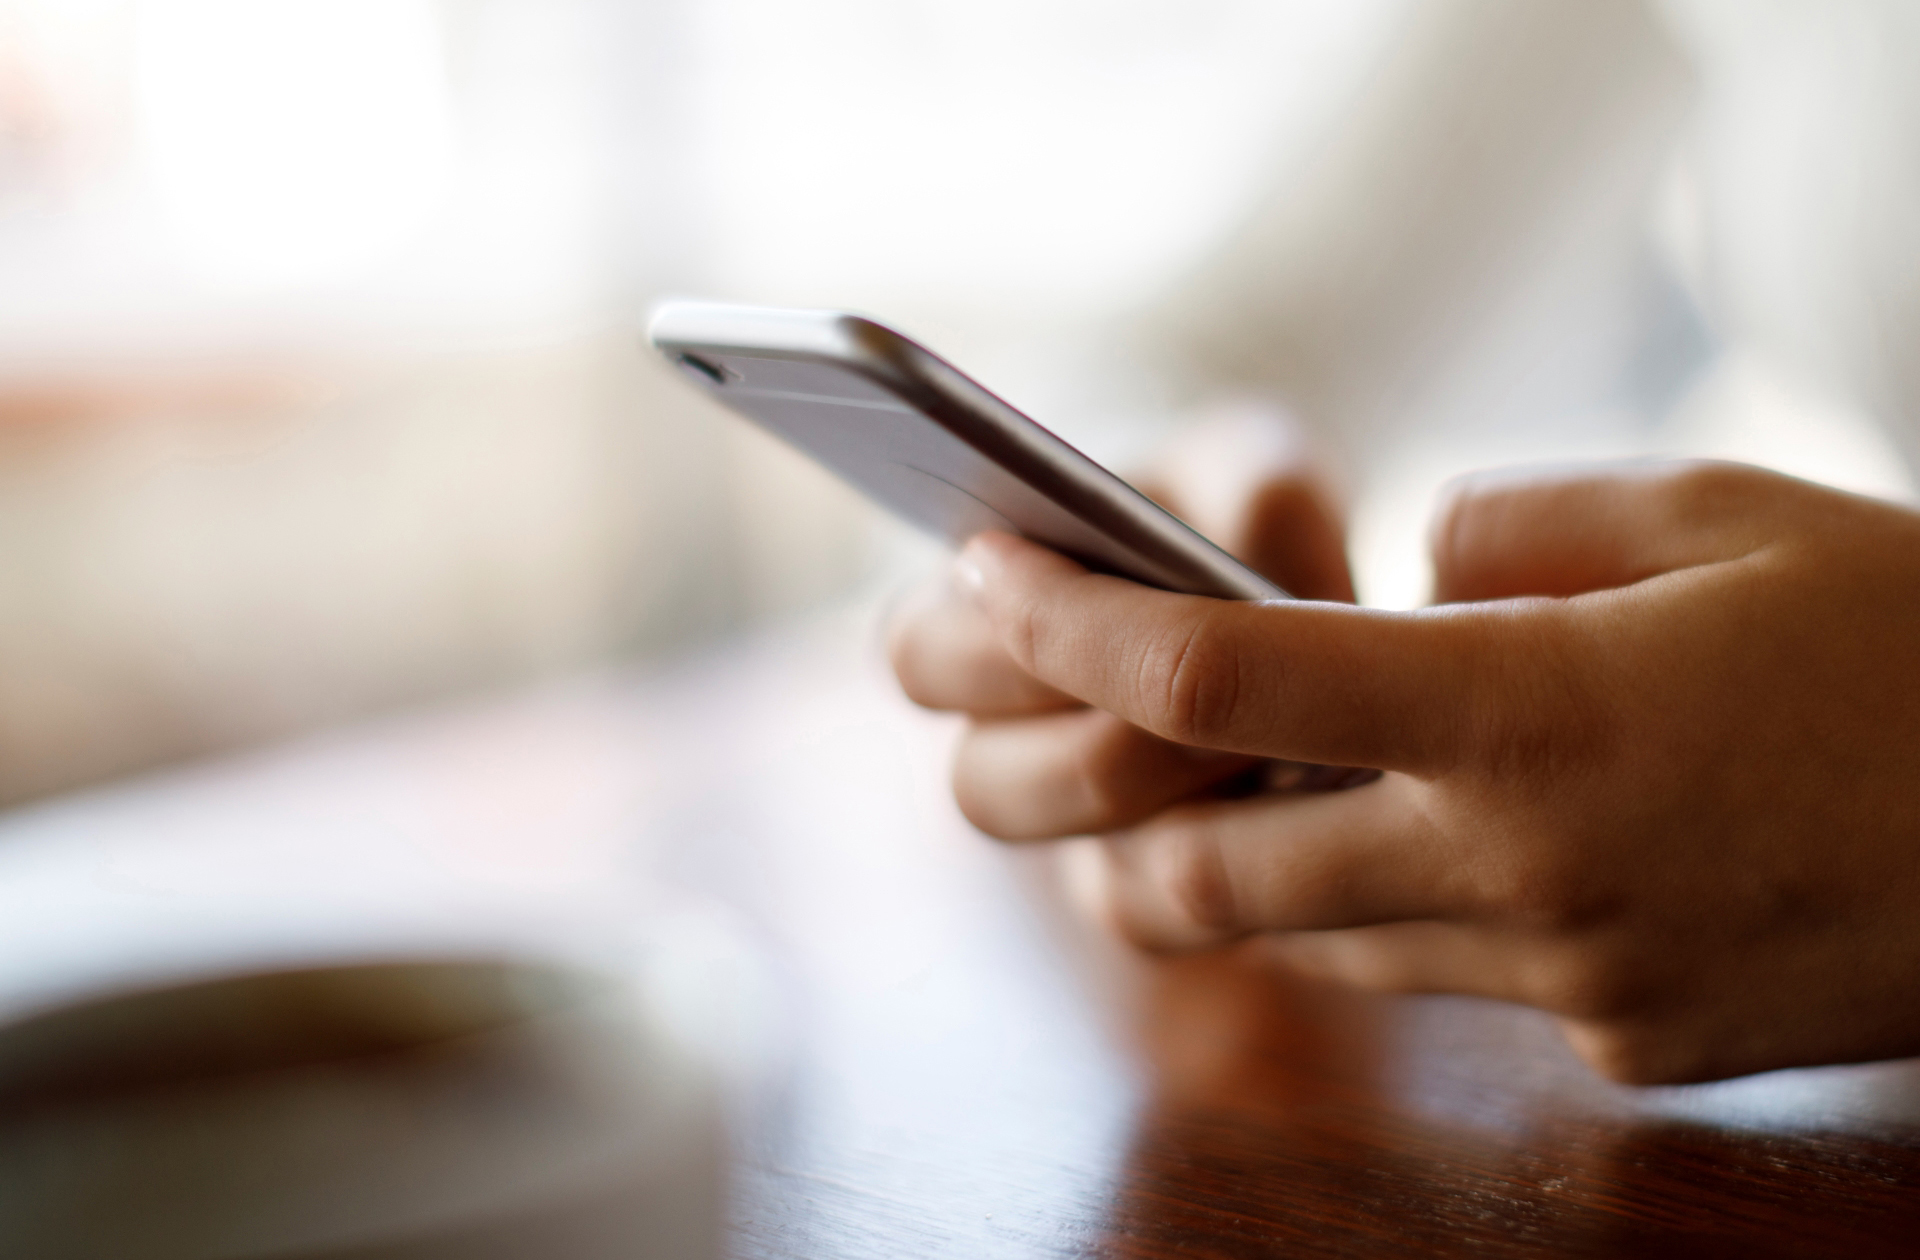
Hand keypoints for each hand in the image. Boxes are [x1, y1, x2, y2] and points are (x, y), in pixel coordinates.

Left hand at [896, 445, 1919, 1083]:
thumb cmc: (1908, 633)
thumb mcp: (1711, 510)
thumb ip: (1508, 531)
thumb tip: (1398, 572)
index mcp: (1523, 708)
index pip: (1215, 679)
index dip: (1072, 625)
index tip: (992, 573)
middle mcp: (1517, 865)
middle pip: (1205, 875)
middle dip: (1105, 827)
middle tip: (1086, 760)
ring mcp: (1568, 979)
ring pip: (1318, 943)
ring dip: (1258, 873)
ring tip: (1273, 788)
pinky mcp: (1625, 1045)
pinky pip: (1461, 979)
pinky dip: (1423, 914)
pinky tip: (1490, 846)